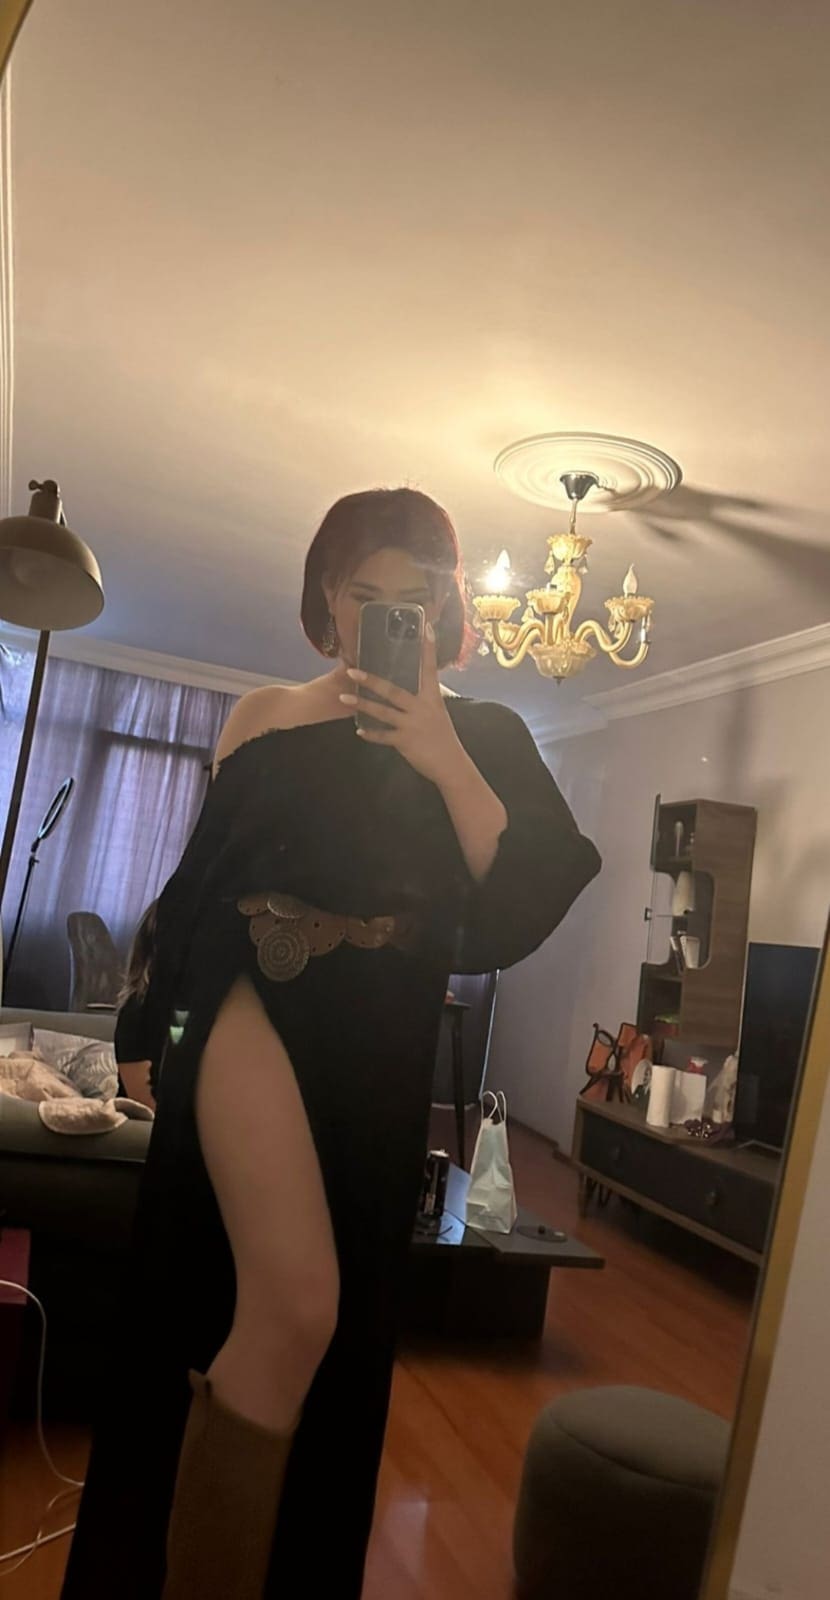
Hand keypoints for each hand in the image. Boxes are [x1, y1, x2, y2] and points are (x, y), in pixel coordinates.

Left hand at [339, 624, 466, 787]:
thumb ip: (424, 699)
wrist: (451, 764)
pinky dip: (370, 734)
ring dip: (362, 704)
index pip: (430, 668)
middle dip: (371, 680)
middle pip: (393, 690)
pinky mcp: (405, 741)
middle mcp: (422, 708)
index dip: (428, 648)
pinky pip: (383, 736)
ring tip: (344, 698)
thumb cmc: (443, 737)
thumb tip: (416, 687)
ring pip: (382, 711)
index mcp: (432, 697)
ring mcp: (412, 724)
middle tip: (352, 670)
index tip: (425, 628)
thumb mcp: (438, 712)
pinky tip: (358, 730)